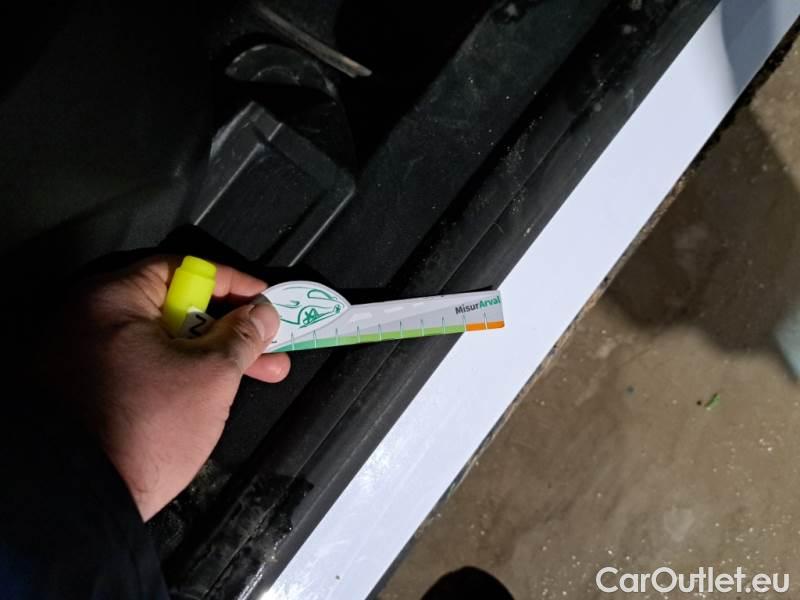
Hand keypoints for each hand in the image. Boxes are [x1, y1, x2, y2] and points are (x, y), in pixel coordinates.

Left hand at [48, 255, 289, 520]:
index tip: (266, 302)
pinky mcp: (89, 387)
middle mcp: (90, 318)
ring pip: (165, 339)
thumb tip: (264, 314)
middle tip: (270, 343)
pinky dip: (183, 371)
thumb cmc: (142, 431)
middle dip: (232, 328)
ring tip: (261, 371)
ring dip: (215, 353)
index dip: (234, 285)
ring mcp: (86, 354)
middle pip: (177, 306)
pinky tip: (219, 387)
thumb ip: (244, 335)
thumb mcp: (212, 375)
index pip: (185, 271)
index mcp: (112, 300)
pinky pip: (146, 364)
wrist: (86, 504)